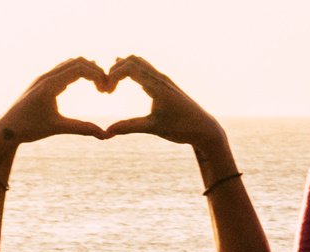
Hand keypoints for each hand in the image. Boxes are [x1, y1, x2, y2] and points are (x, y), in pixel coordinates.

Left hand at [0, 58, 112, 147]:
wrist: (4, 130)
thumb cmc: (29, 129)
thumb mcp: (57, 128)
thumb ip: (82, 128)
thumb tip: (105, 136)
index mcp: (49, 85)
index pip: (80, 68)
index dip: (97, 75)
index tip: (106, 89)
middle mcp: (45, 77)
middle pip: (77, 61)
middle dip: (94, 70)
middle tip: (105, 86)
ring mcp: (42, 77)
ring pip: (69, 63)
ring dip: (85, 69)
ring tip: (97, 84)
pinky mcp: (40, 82)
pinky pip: (61, 69)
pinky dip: (75, 71)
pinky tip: (82, 83)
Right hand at [103, 56, 225, 150]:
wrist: (204, 128)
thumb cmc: (181, 128)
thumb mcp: (153, 128)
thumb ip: (129, 127)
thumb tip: (106, 132)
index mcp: (157, 86)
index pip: (130, 68)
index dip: (113, 76)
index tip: (106, 93)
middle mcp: (160, 78)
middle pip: (133, 60)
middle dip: (115, 70)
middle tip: (105, 88)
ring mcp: (163, 80)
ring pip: (139, 63)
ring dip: (122, 69)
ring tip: (110, 85)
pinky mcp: (164, 85)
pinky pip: (145, 70)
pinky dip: (130, 72)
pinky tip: (122, 80)